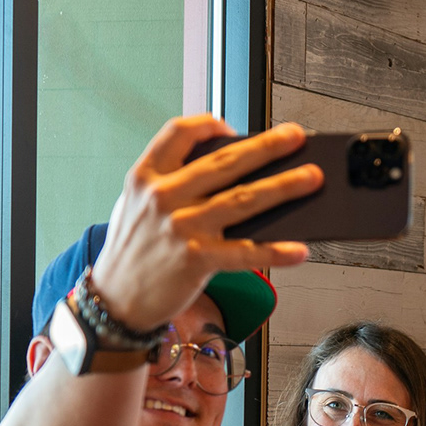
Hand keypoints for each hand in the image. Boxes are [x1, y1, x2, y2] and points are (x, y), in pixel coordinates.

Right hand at [89, 116, 323, 331]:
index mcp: (146, 176)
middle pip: (224, 163)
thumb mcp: (136, 205)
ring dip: (283, 187)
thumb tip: (231, 172)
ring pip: (243, 200)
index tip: (232, 127)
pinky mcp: (197, 260)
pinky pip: (246, 252)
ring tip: (311, 178)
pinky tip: (300, 249)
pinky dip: (276, 251)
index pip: (179, 133)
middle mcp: (164, 197)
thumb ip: (172, 183)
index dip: (208, 125)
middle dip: (266, 147)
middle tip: (296, 137)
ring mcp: (182, 228)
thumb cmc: (133, 249)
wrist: (115, 300)